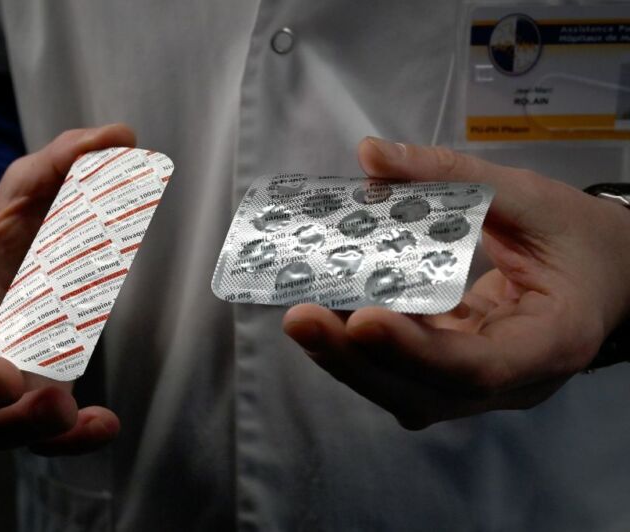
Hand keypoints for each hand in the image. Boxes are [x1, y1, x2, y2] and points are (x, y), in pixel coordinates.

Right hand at [0, 125, 135, 453]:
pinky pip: (35, 440)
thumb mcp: (40, 186)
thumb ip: (70, 161)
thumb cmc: (20, 229)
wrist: (28, 265)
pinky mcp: (29, 401)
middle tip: (7, 379)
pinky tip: (104, 423)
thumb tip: (121, 136)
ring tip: (62, 406)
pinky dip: (66, 442)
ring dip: (16, 428)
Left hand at [283, 137, 629, 429]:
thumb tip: (370, 155)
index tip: (363, 319)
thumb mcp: (531, 196)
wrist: (610, 274)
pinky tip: (329, 316)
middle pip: (427, 393)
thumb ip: (452, 175)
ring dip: (350, 361)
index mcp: (552, 340)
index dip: (417, 350)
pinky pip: (403, 375)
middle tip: (301, 320)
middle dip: (358, 361)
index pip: (480, 365)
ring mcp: (480, 385)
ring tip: (303, 318)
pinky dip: (363, 352)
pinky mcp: (454, 375)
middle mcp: (513, 381)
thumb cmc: (578, 237)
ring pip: (408, 394)